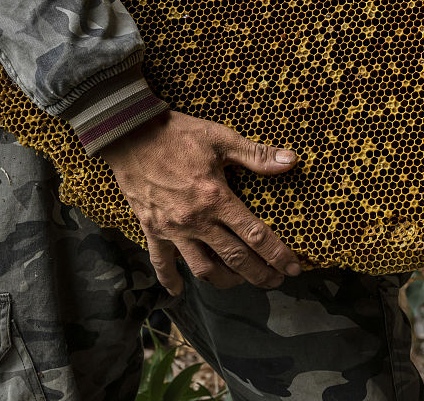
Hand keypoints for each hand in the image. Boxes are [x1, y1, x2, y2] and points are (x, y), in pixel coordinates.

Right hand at [99, 110, 301, 294]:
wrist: (129, 134)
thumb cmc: (178, 134)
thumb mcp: (220, 138)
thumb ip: (255, 155)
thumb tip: (291, 161)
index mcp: (216, 198)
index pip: (255, 235)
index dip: (278, 255)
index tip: (293, 268)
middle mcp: (196, 220)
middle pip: (234, 259)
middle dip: (259, 274)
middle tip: (275, 282)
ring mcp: (173, 229)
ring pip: (203, 268)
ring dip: (225, 280)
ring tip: (240, 281)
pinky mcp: (152, 229)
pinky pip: (161, 262)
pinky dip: (171, 279)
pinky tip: (180, 290)